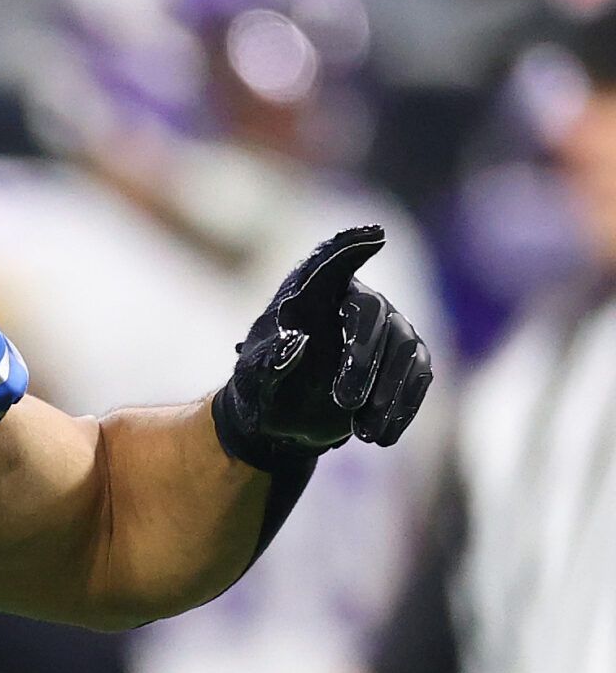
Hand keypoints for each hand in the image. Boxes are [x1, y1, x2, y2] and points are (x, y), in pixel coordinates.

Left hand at [211, 225, 431, 470]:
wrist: (281, 422)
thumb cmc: (261, 391)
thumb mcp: (252, 383)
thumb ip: (268, 364)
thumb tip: (297, 343)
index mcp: (308, 294)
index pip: (330, 262)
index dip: (352, 246)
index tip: (375, 236)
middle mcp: (352, 301)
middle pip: (373, 312)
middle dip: (363, 357)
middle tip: (345, 401)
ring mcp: (385, 327)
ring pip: (404, 345)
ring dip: (388, 391)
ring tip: (365, 433)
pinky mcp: (403, 359)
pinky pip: (419, 373)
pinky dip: (406, 405)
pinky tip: (384, 436)